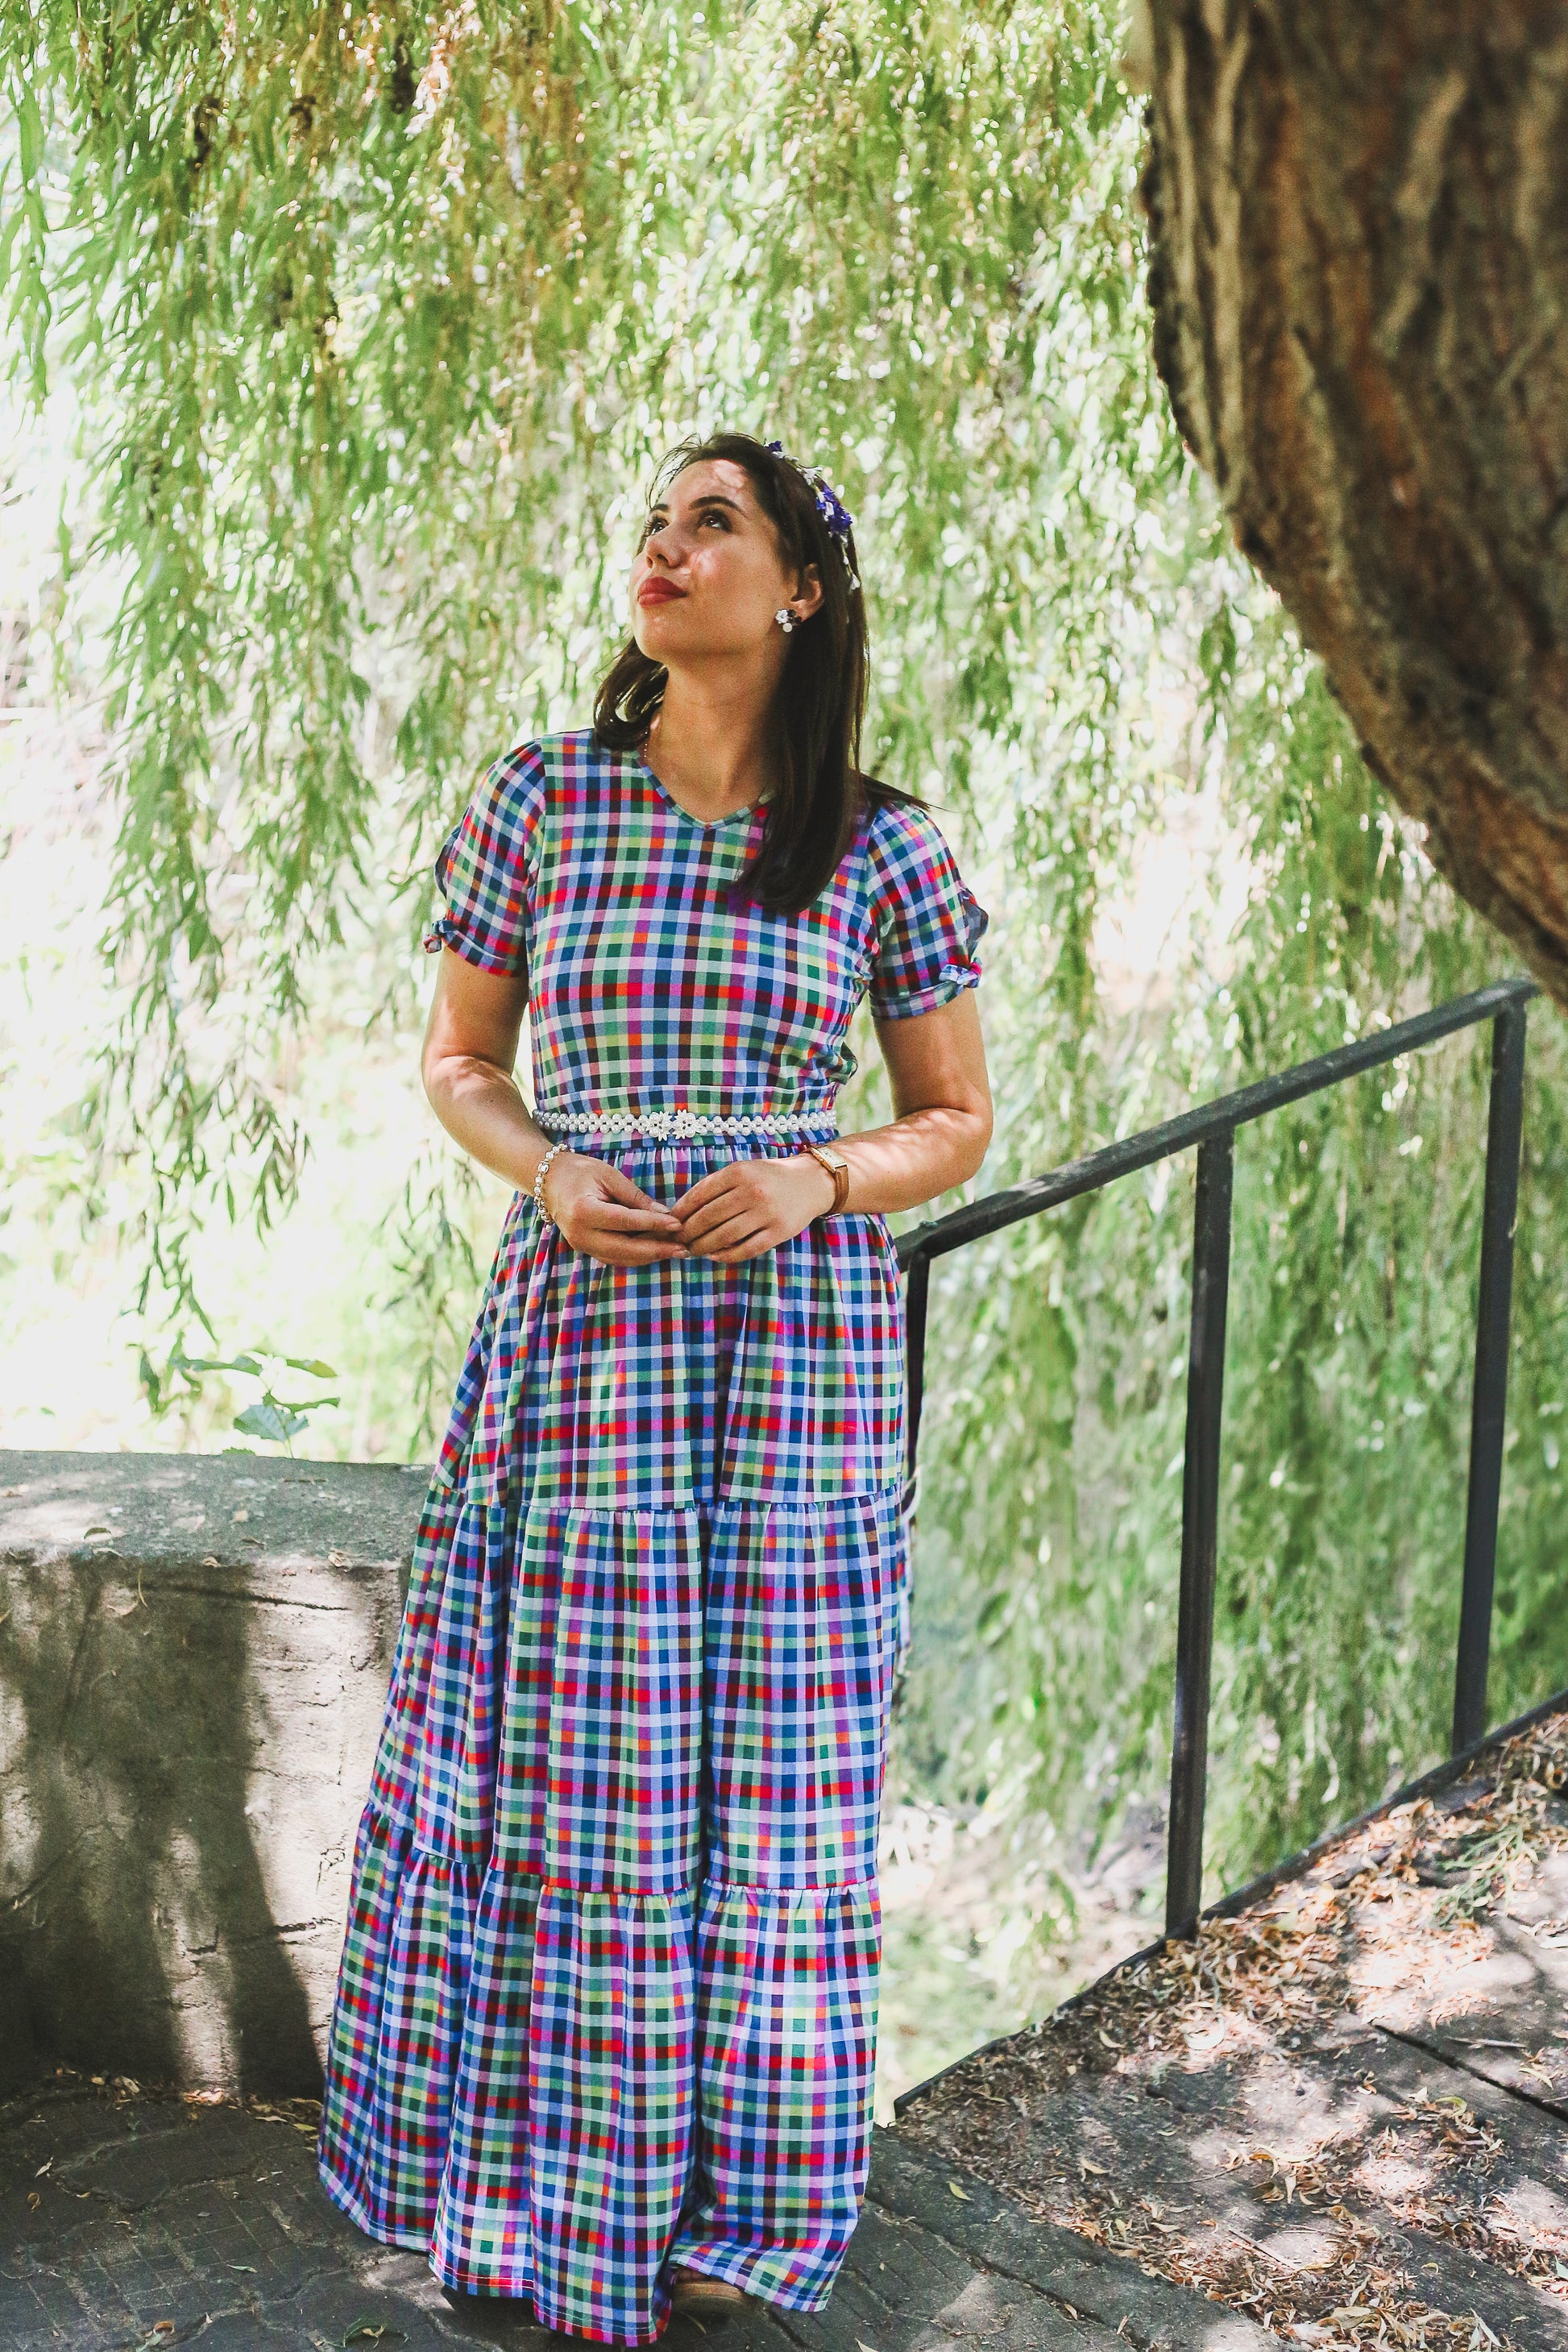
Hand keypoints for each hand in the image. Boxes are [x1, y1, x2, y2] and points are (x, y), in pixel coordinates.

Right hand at [542, 1151, 689, 1264]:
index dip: (653, 1224)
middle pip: (624, 1249)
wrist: (550, 1181)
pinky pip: (614, 1258)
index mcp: (583, 1211)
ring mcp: (581, 1245)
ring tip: (676, 1251)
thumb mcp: (610, 1176)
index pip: (625, 1222)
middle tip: (683, 1248)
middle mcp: (580, 1234)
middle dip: (656, 1250)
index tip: (677, 1224)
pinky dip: (636, 1256)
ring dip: (649, 1256)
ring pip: (621, 1258)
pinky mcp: (585, 1249)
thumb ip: (636, 1198)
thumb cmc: (580, 1172)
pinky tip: (657, 1251)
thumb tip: (665, 1215)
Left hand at [672, 1153, 837, 1262]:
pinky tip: (715, 1256)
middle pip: (709, 1217)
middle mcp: (752, 1191)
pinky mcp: (779, 1232)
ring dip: (704, 1246)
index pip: (701, 1194)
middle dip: (689, 1232)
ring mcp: (767, 1213)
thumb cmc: (768, 1178)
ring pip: (725, 1236)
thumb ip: (715, 1186)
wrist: (811, 1183)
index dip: (681, 1211)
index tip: (670, 1222)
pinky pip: (746, 1249)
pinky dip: (727, 1255)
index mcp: (739, 1172)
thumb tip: (681, 1210)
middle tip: (679, 1240)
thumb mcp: (743, 1171)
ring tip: (693, 1250)